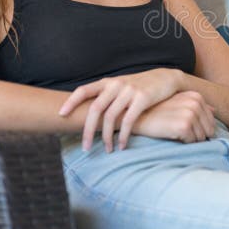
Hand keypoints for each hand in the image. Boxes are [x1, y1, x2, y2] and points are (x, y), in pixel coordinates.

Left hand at [58, 68, 183, 151]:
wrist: (167, 78)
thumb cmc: (142, 86)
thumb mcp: (122, 85)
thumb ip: (107, 95)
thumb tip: (89, 112)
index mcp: (108, 82)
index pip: (84, 90)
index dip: (71, 102)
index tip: (61, 115)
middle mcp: (116, 85)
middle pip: (95, 109)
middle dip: (88, 131)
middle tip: (85, 148)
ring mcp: (129, 91)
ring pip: (111, 117)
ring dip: (107, 137)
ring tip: (107, 150)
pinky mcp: (143, 98)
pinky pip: (128, 120)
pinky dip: (123, 135)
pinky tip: (121, 145)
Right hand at [133, 90, 216, 143]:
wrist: (137, 116)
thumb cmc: (157, 112)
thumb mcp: (178, 104)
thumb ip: (197, 105)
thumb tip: (214, 110)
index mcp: (195, 96)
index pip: (211, 120)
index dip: (202, 129)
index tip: (186, 128)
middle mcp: (195, 102)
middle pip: (208, 129)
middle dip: (197, 135)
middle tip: (180, 132)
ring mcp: (190, 113)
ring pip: (201, 137)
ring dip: (190, 140)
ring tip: (175, 133)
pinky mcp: (184, 125)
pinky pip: (192, 141)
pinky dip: (184, 143)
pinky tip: (172, 135)